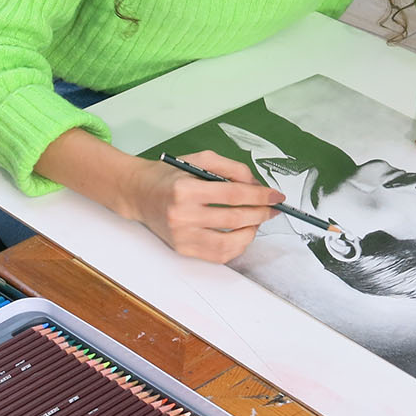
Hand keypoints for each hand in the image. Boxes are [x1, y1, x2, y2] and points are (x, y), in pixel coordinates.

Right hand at [122, 150, 284, 262]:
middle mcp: (181, 215)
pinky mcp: (182, 249)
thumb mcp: (199, 160)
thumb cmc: (170, 175)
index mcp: (185, 190)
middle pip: (234, 218)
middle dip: (260, 213)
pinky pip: (217, 255)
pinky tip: (241, 235)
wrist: (139, 193)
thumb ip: (231, 168)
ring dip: (250, 233)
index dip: (260, 195)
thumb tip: (257, 185)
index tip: (276, 196)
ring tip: (256, 222)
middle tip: (271, 208)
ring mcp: (181, 236)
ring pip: (229, 243)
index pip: (233, 194)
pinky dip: (236, 247)